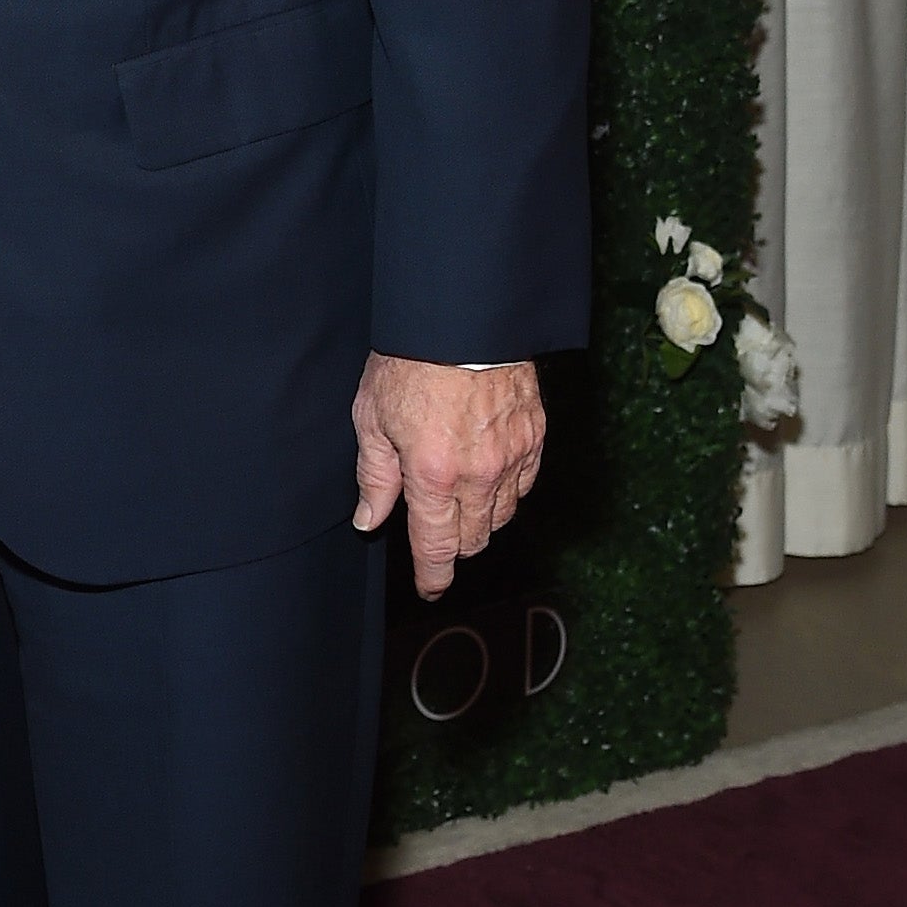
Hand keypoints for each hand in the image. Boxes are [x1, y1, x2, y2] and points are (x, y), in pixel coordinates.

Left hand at [352, 355, 543, 599]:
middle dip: (453, 546)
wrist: (462, 318)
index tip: (430, 588)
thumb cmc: (410, 362)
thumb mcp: (372, 418)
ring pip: (503, 515)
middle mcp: (479, 474)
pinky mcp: (536, 436)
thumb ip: (374, 477)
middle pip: (474, 538)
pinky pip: (525, 484)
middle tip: (436, 535)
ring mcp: (513, 456)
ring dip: (481, 520)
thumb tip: (370, 520)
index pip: (437, 547)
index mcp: (433, 475)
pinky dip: (507, 491)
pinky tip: (489, 479)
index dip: (433, 575)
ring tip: (459, 503)